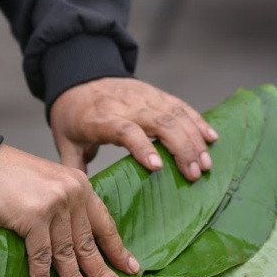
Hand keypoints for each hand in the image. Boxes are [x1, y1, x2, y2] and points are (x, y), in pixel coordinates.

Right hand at [0, 144, 139, 276]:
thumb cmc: (8, 176)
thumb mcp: (48, 183)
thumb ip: (65, 206)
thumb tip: (74, 246)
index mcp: (80, 185)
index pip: (104, 222)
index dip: (117, 248)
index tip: (130, 267)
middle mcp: (72, 194)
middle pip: (89, 242)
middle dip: (101, 270)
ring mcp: (54, 206)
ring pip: (68, 253)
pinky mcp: (33, 218)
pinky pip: (41, 256)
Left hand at [49, 77, 218, 179]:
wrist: (79, 76)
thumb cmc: (73, 116)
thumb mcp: (65, 142)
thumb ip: (74, 169)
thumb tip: (81, 200)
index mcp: (100, 119)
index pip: (124, 130)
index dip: (141, 147)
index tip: (157, 167)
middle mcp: (125, 105)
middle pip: (159, 123)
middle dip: (180, 149)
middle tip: (195, 174)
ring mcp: (144, 97)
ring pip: (174, 114)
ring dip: (194, 139)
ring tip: (206, 163)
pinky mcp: (156, 94)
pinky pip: (180, 106)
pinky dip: (198, 121)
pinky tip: (211, 138)